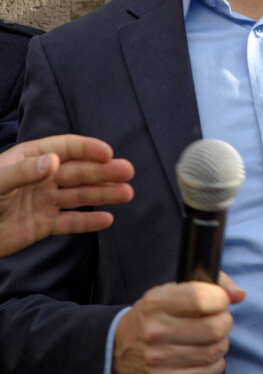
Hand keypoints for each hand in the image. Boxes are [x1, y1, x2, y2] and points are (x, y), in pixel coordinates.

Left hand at [0, 134, 133, 256]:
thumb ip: (23, 172)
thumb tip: (53, 162)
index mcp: (31, 157)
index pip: (65, 148)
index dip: (88, 149)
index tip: (108, 153)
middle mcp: (41, 176)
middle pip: (78, 171)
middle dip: (103, 171)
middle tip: (128, 172)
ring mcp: (43, 201)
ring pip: (79, 195)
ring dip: (103, 193)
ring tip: (127, 193)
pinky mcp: (41, 225)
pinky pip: (69, 222)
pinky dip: (87, 221)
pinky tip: (107, 219)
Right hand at [113, 274, 245, 373]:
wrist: (122, 343)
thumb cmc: (156, 312)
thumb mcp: (173, 289)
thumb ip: (210, 284)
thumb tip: (239, 294)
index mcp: (157, 301)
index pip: (201, 299)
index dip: (221, 299)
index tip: (221, 300)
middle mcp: (155, 330)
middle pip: (213, 329)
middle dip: (226, 322)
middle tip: (221, 319)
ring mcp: (157, 359)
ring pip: (213, 352)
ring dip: (222, 343)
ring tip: (215, 336)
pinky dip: (216, 363)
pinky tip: (209, 354)